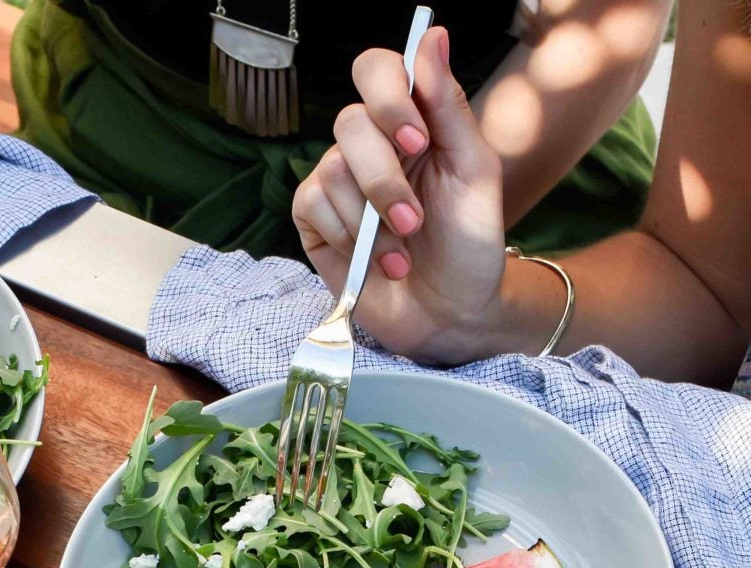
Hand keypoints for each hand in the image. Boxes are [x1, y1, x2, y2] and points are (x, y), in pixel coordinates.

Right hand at [292, 28, 507, 363]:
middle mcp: (370, 144)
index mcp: (411, 120)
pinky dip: (345, 237)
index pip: (377, 70)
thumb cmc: (468, 242)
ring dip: (371, 222)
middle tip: (414, 221)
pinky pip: (311, 206)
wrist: (449, 312)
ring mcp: (337, 182)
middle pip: (351, 124)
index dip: (388, 96)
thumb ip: (449, 106)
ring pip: (332, 171)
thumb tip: (430, 36)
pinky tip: (373, 261)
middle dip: (384, 180)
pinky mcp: (314, 220)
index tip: (416, 138)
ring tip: (401, 253)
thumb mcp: (474, 171)